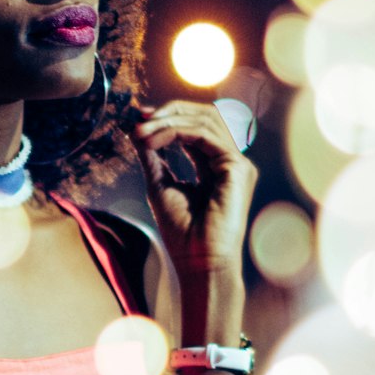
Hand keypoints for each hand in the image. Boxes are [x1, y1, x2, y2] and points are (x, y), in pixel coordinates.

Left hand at [131, 101, 256, 273]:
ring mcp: (237, 164)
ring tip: (141, 132)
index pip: (195, 127)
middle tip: (139, 117)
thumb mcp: (160, 185)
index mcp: (214, 166)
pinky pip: (206, 135)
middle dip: (169, 112)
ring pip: (205, 121)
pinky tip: (154, 141)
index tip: (137, 118)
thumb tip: (137, 129)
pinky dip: (176, 132)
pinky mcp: (237, 168)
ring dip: (168, 122)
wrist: (198, 262)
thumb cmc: (182, 233)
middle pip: (205, 116)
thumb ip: (153, 155)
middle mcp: (229, 162)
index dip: (168, 117)